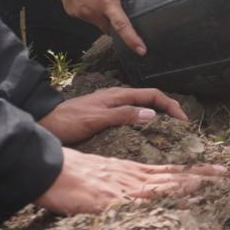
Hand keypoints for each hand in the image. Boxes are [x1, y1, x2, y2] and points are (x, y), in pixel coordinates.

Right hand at [35, 148, 224, 215]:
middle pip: (172, 176)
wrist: (46, 168)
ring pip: (161, 186)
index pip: (168, 171)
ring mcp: (121, 188)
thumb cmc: (70, 174)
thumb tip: (134, 195)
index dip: (193, 172)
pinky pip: (137, 203)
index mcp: (130, 172)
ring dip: (187, 187)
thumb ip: (120, 184)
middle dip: (200, 177)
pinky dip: (158, 204)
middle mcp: (131, 177)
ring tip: (212, 187)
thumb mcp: (102, 177)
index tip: (215, 172)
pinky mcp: (108, 200)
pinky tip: (173, 205)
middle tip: (226, 176)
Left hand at [39, 87, 189, 144]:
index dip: (171, 105)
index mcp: (119, 95)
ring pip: (142, 107)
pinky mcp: (106, 116)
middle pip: (151, 99)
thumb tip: (152, 114)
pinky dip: (145, 122)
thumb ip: (123, 115)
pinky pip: (132, 116)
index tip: (184, 120)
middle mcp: (118, 98)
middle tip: (182, 127)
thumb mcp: (97, 119)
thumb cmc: (68, 121)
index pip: (154, 94)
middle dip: (169, 110)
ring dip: (158, 116)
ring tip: (169, 131)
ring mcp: (111, 106)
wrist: (45, 123)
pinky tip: (145, 135)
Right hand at [50, 0, 154, 55]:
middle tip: (118, 9)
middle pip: (108, 27)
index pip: (121, 26)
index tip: (141, 51)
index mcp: (106, 2)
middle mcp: (92, 11)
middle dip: (115, 24)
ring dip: (102, 15)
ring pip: (96, 22)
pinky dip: (91, 11)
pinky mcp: (71, 11)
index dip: (132, 40)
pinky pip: (85, 16)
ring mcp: (80, 12)